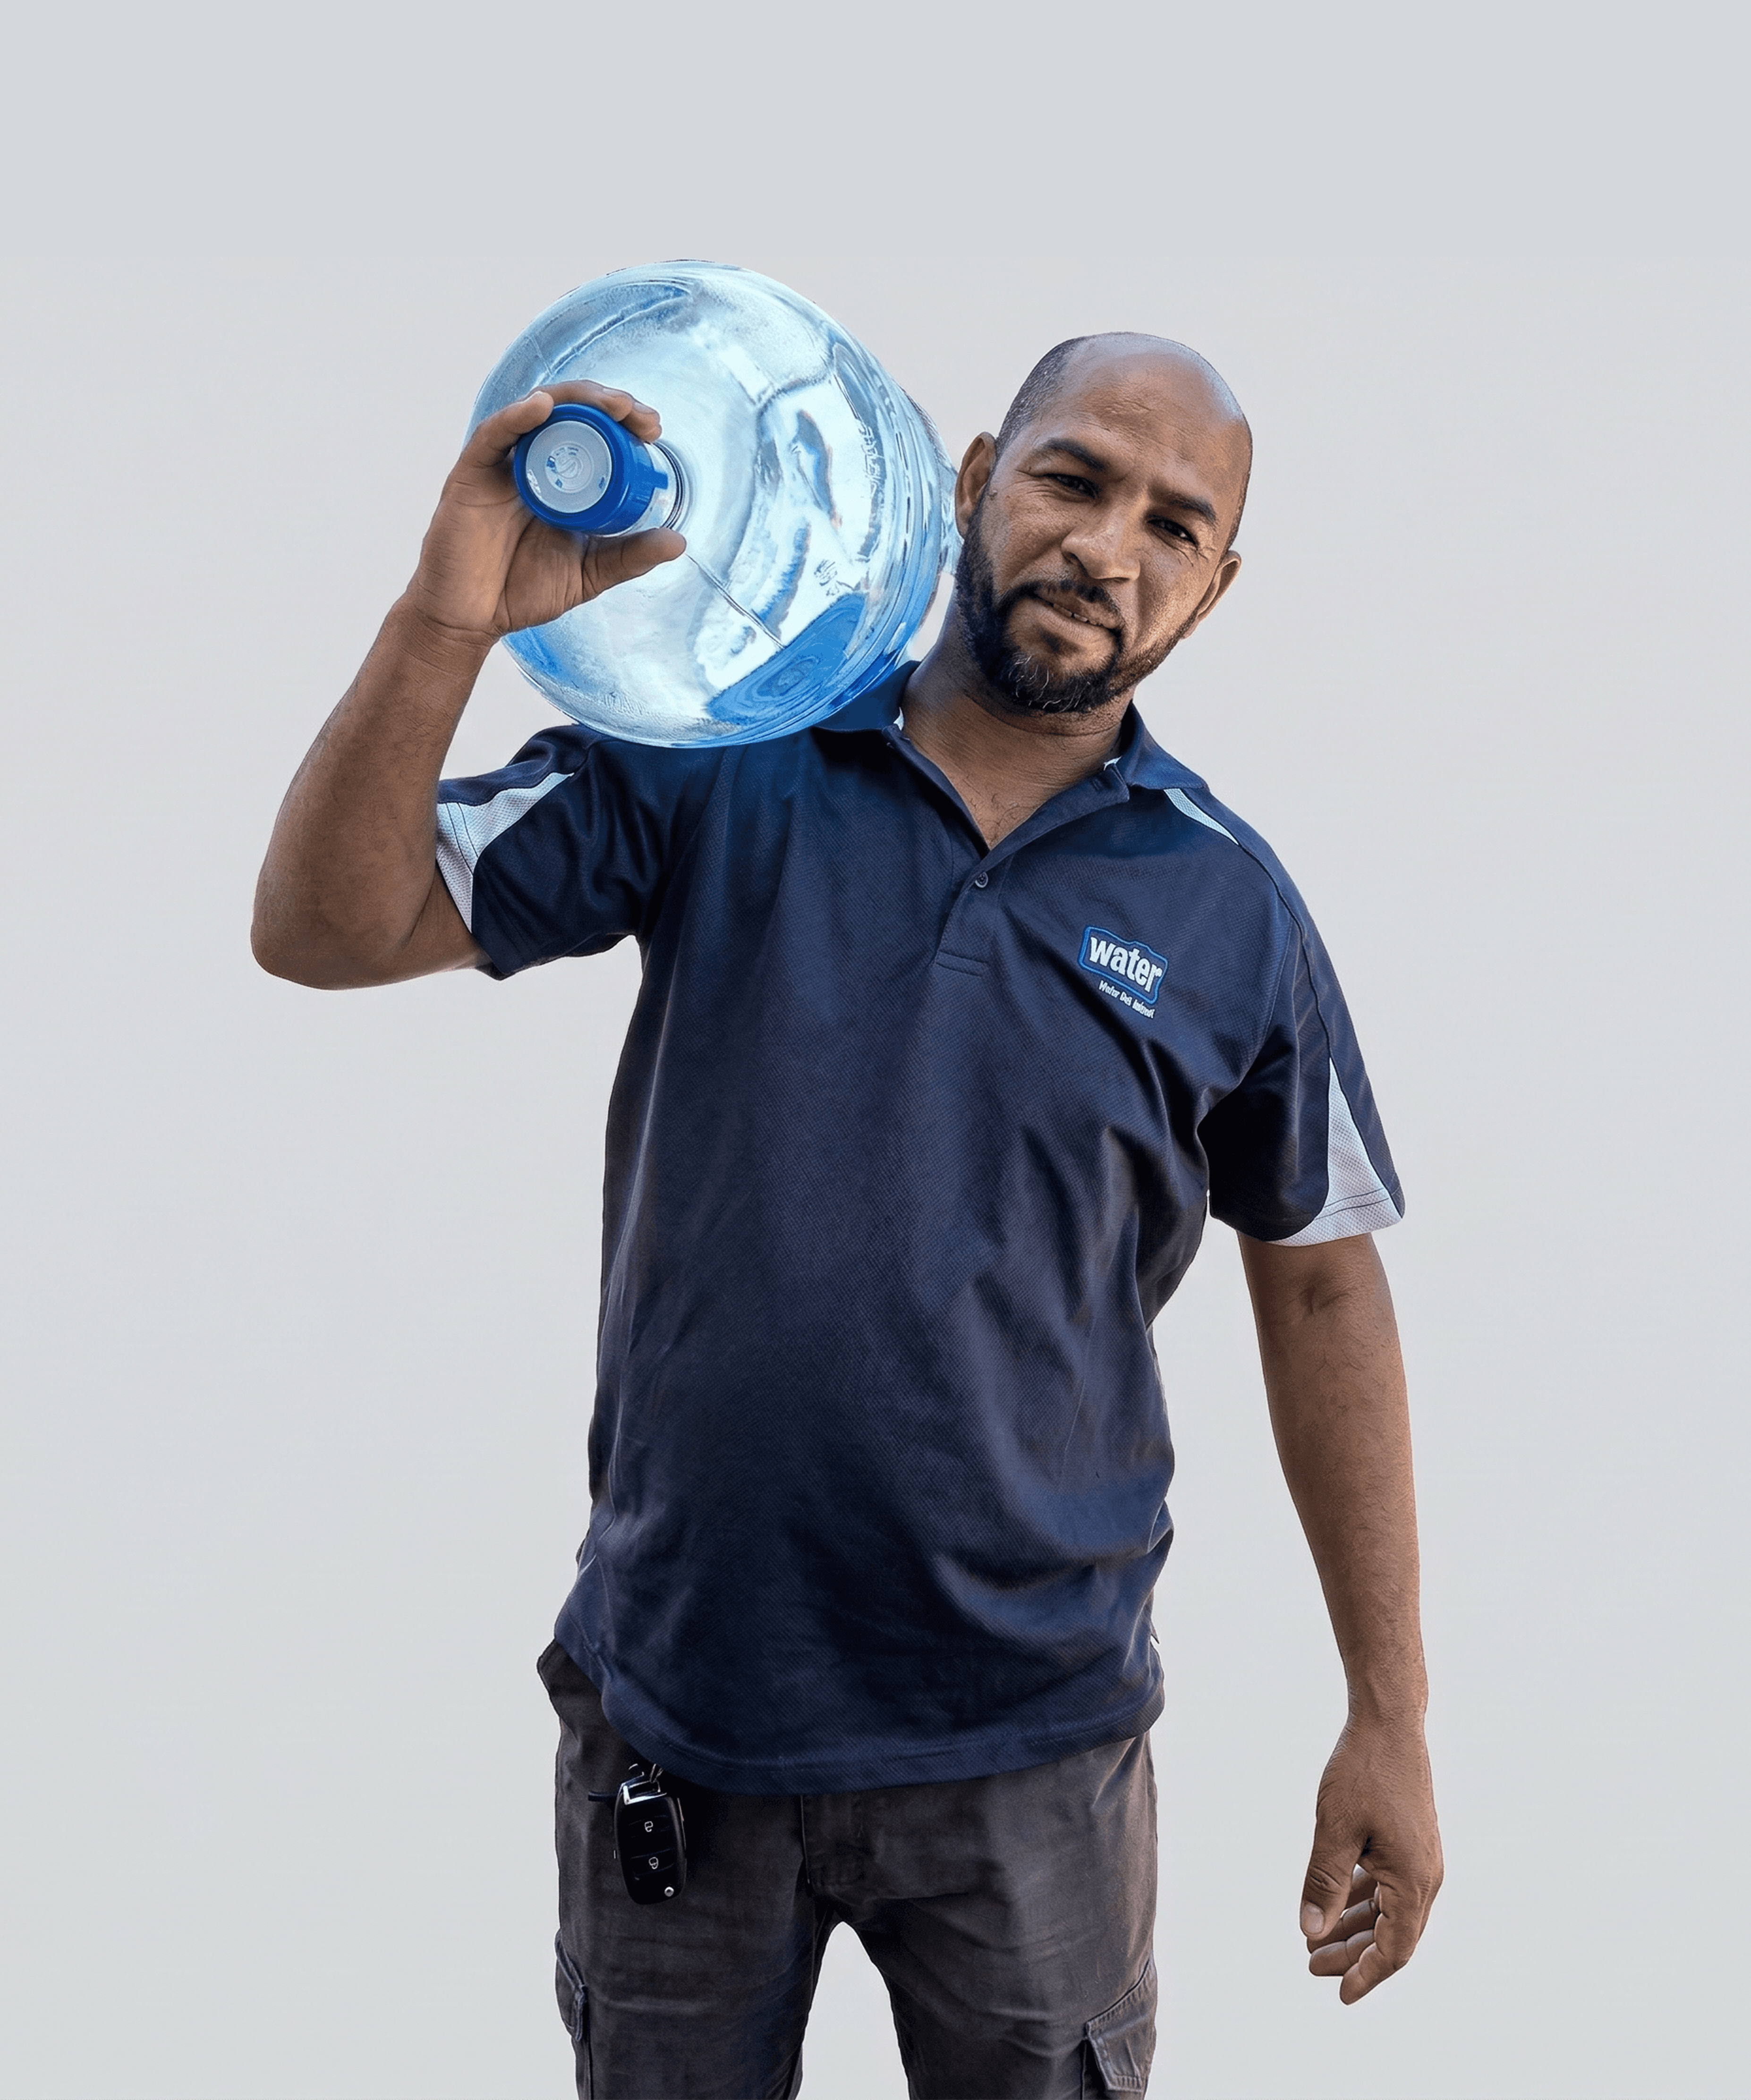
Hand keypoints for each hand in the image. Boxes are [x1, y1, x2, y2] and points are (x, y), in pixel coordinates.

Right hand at [405, 382, 684, 643]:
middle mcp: (533, 463)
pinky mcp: (472, 473)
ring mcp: (502, 465)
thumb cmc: (522, 592)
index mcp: (562, 481)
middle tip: (640, 416)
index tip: (653, 430)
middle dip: (609, 404)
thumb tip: (678, 541)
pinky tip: (543, 407)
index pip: (595, 434)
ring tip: (612, 404)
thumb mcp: (589, 574)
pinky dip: (517, 416)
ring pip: (536, 411)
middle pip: (571, 412)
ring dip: (576, 399)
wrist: (471, 619)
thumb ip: (628, 557)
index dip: (625, 423)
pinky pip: (493, 434)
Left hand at [1299, 1716, 1442, 2003]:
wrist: (1389, 1722)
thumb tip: (1310, 1931)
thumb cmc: (1362, 1771)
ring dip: (1356, 1927)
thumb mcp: (1335, 1829)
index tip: (1339, 1995)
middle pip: (1393, 1934)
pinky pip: (1388, 1885)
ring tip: (1316, 1941)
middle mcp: (1425, 1875)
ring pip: (1389, 1911)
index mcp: (1414, 1880)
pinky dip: (1363, 1899)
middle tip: (1310, 1965)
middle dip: (1353, 1954)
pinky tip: (1336, 1904)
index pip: (1395, 1948)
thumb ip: (1324, 1883)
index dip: (1366, 1975)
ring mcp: (1420, 1858)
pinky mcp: (1410, 1842)